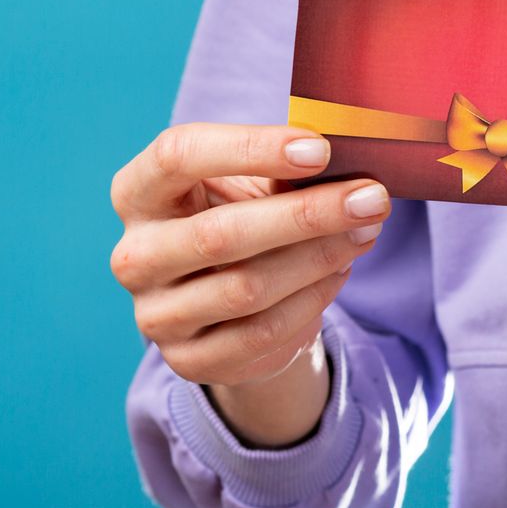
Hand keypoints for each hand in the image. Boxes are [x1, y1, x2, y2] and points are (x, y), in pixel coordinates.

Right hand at [109, 123, 389, 442]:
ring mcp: (156, 315)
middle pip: (219, 233)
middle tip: (371, 198)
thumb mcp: (250, 185)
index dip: (250, 147)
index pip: (177, 155)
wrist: (231, 302)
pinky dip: (312, 299)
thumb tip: (342, 169)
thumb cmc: (241, 218)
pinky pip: (261, 332)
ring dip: (319, 258)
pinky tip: (342, 270)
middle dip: (307, 214)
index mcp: (138, 193)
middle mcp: (135, 256)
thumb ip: (280, 172)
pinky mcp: (189, 360)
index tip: (322, 149)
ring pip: (246, 287)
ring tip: (366, 231)